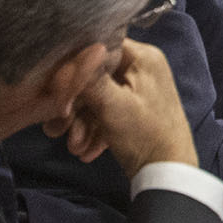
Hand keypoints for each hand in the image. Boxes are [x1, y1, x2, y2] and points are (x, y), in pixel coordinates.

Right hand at [47, 40, 196, 174]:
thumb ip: (89, 79)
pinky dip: (95, 130)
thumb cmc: (144, 136)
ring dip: (81, 123)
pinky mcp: (135, 110)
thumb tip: (72, 52)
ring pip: (98, 98)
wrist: (168, 174)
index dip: (73, 67)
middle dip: (73, 107)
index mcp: (142, 57)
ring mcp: (139, 90)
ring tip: (74, 147)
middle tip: (55, 129)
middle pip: (95, 77)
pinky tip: (85, 151)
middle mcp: (142, 68)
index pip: (98, 49)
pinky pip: (108, 113)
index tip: (54, 90)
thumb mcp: (112, 106)